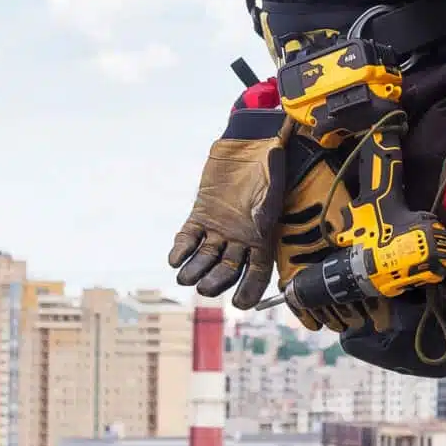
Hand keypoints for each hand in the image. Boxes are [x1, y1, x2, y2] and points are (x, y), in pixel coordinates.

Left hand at [167, 99, 291, 308]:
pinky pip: (189, 238)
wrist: (250, 142)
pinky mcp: (200, 216)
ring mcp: (218, 228)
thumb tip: (259, 224)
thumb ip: (265, 208)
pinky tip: (174, 258)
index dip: (249, 290)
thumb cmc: (268, 163)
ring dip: (195, 270)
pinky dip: (181, 249)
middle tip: (205, 288)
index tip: (240, 304)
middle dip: (216, 281)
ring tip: (184, 278)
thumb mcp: (271, 187)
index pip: (256, 274)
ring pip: (206, 258)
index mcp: (262, 238)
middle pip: (227, 271)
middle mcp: (240, 239)